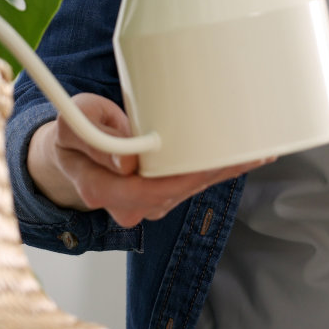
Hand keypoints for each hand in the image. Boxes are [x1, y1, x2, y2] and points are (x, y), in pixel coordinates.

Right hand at [26, 92, 268, 227]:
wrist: (71, 153)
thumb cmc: (72, 136)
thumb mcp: (72, 123)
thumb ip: (94, 138)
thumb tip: (128, 161)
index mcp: (103, 191)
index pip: (149, 191)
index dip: (181, 178)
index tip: (207, 162)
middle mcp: (130, 205)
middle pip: (179, 192)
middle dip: (214, 172)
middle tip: (249, 151)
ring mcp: (147, 202)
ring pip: (190, 189)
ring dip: (222, 170)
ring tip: (257, 150)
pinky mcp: (161, 193)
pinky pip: (192, 184)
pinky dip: (218, 170)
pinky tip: (246, 158)